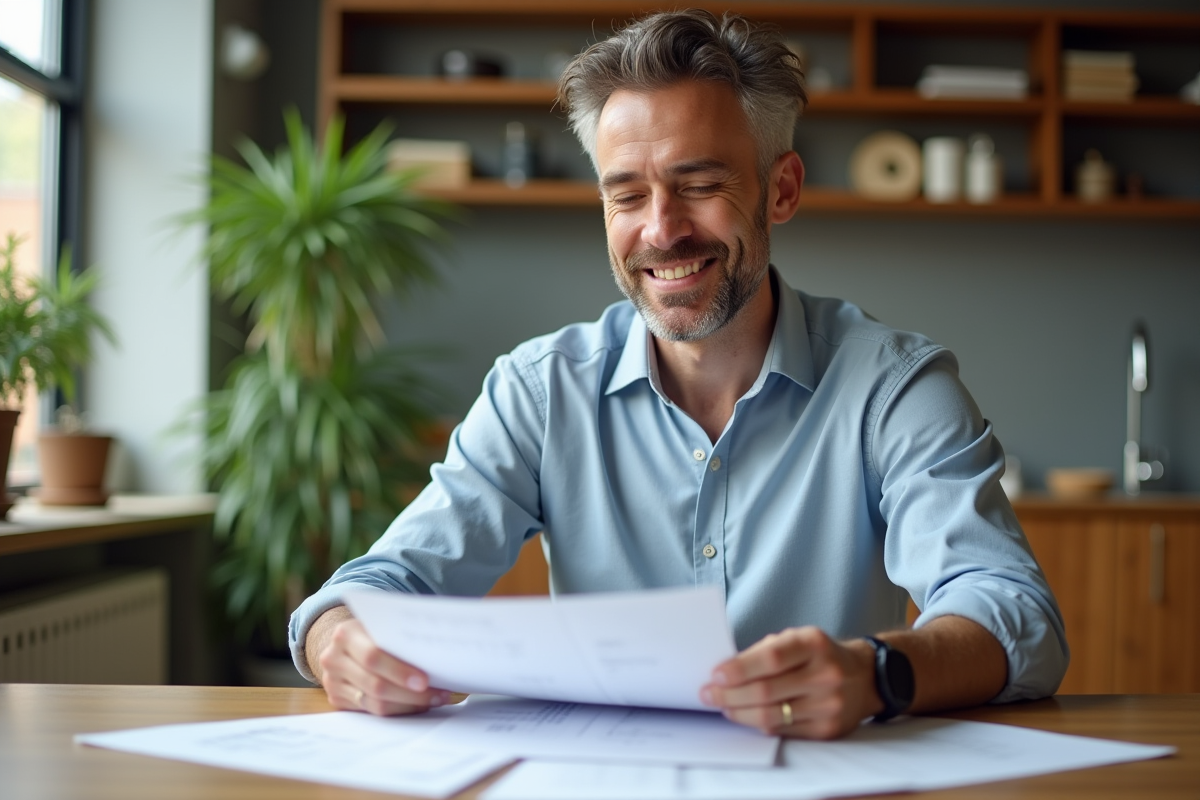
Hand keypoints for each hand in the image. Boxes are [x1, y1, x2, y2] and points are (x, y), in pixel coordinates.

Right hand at [306, 605, 450, 715]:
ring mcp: (332, 682)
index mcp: (345, 635)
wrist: (341, 643)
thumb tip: (436, 657)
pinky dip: (399, 710)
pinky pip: (372, 712)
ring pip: (375, 704)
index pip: (373, 657)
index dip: (400, 671)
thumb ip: (397, 638)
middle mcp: (334, 659)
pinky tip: (418, 704)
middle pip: (376, 685)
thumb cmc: (370, 632)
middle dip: (411, 694)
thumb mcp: (378, 625)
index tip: (425, 680)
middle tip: (439, 695)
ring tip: (435, 699)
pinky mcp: (337, 700)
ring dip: (409, 705)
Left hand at [700, 626, 880, 739]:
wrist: (864, 677)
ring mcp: (829, 705)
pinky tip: (746, 716)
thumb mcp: (796, 638)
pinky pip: (783, 731)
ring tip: (723, 706)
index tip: (716, 674)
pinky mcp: (827, 730)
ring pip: (772, 716)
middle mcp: (825, 674)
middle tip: (708, 694)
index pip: (772, 658)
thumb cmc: (818, 654)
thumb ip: (763, 652)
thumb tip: (725, 672)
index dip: (740, 668)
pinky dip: (759, 724)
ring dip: (739, 713)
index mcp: (814, 644)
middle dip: (730, 695)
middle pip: (767, 691)